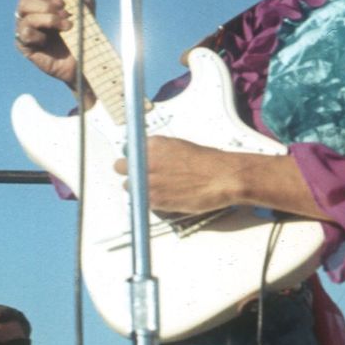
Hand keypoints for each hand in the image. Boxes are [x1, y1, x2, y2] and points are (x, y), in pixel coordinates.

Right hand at [15, 0, 95, 106]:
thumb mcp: (86, 5)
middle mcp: (29, 17)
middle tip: (65, 12)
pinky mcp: (25, 46)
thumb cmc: (86, 31)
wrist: (88, 59)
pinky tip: (50, 39)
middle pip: (23, 1)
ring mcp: (25, 31)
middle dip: (45, 4)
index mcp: (39, 5)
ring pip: (24, 15)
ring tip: (67, 26)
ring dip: (48, 18)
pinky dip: (40, 33)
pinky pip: (24, 33)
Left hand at [114, 136, 242, 213]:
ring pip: (128, 186)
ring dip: (138, 188)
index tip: (140, 162)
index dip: (135, 157)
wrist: (223, 177)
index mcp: (154, 144)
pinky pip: (141, 201)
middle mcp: (146, 160)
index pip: (129, 149)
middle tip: (144, 176)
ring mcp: (147, 180)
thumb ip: (160, 152)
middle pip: (120, 167)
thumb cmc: (209, 163)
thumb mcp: (181, 147)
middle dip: (130, 171)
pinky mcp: (153, 199)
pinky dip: (150, 201)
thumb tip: (150, 158)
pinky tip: (167, 197)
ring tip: (159, 189)